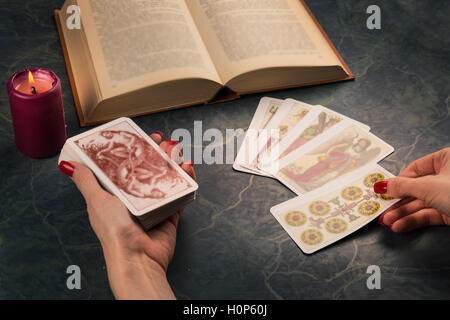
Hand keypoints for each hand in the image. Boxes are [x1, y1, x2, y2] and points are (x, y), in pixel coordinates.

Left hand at [59, 132, 194, 298]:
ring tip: (176, 151)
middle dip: (157, 153)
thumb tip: (69, 165)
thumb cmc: (114, 231)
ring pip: (166, 179)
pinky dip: (186, 181)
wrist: (137, 258)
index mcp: (116, 195)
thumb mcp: (97, 200)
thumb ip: (86, 181)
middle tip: (164, 142)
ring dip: (173, 163)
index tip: (142, 138)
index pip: (126, 166)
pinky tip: (188, 169)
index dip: (135, 150)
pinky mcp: (170, 214)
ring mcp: (154, 207)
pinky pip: (180, 195)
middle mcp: (136, 199)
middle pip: (148, 170)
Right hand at [374, 147, 449, 231]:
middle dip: (398, 202)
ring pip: (421, 203)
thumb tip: (381, 184)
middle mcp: (448, 176)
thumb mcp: (427, 186)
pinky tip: (400, 226)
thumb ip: (402, 186)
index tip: (383, 192)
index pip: (414, 169)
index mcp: (446, 159)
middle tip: (381, 210)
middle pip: (415, 189)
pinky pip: (429, 214)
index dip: (397, 182)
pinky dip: (414, 220)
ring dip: (403, 214)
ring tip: (387, 222)